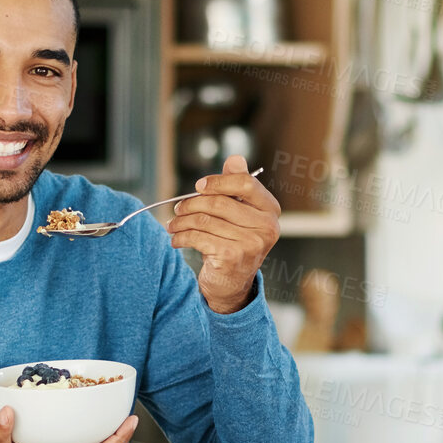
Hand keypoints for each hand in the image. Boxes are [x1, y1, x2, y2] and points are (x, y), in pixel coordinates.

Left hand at [166, 154, 280, 313]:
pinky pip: (198, 238)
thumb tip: (235, 158)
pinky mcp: (232, 258)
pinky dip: (181, 237)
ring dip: (181, 221)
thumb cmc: (234, 243)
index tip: (198, 186)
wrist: (232, 284)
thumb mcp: (238, 214)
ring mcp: (251, 244)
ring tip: (172, 225)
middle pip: (219, 202)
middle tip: (177, 209)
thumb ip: (236, 186)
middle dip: (191, 203)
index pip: (245, 183)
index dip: (218, 181)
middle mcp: (266, 227)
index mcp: (270, 210)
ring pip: (205, 220)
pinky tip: (176, 239)